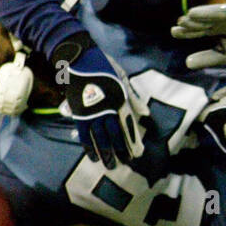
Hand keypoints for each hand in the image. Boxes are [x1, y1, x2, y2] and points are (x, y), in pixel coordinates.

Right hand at [51, 33, 144, 166]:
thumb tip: (146, 113)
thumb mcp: (123, 79)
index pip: (128, 125)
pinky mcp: (79, 113)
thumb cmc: (103, 67)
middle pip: (116, 135)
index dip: (133, 141)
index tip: (137, 153)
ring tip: (111, 166)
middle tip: (126, 164)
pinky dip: (89, 147)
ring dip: (106, 153)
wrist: (79, 59)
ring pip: (101, 138)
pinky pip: (85, 135)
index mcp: (120, 100)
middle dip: (121, 151)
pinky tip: (94, 157)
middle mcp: (108, 109)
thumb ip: (134, 98)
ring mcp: (93, 112)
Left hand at [172, 0, 225, 68]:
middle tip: (181, 22)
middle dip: (193, 22)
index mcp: (214, 29)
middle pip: (203, 21)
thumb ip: (207, 58)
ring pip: (216, 12)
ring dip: (205, 12)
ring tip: (192, 13)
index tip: (174, 32)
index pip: (197, 30)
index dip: (186, 31)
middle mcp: (219, 20)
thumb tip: (186, 63)